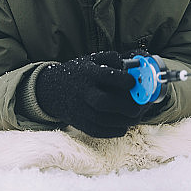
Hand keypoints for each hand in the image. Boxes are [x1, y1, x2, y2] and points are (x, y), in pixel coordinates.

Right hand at [35, 51, 149, 137]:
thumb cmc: (79, 73)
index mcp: (88, 73)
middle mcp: (83, 92)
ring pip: (103, 120)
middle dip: (125, 106)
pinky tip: (123, 125)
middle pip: (104, 102)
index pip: (108, 76)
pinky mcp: (79, 123)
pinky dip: (113, 131)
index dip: (125, 80)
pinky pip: (98, 131)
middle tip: (138, 106)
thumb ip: (112, 59)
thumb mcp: (91, 59)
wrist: (52, 90)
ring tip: (134, 116)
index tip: (134, 83)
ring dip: (123, 121)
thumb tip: (132, 64)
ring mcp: (79, 109)